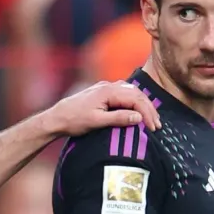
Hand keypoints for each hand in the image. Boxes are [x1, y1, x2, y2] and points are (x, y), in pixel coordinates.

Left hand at [43, 80, 161, 136]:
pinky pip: (124, 93)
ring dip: (143, 105)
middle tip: (157, 125)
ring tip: (151, 119)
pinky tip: (138, 111)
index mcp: (108, 91)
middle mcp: (108, 86)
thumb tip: (139, 117)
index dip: (147, 113)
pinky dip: (134, 102)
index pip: (135, 99)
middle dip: (149, 109)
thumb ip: (118, 118)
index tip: (153, 127)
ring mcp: (105, 87)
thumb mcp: (97, 122)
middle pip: (136, 94)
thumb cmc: (74, 121)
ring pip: (131, 92)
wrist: (57, 118)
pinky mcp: (103, 92)